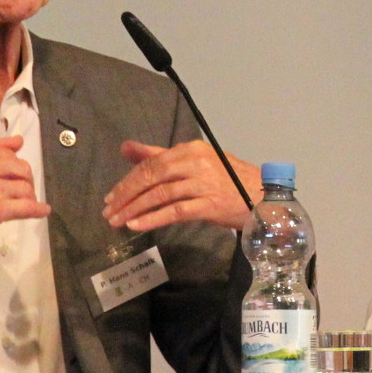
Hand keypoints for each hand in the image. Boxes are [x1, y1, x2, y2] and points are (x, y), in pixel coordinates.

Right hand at [0, 135, 49, 247]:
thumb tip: (18, 141)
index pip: (10, 153)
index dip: (16, 166)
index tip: (16, 176)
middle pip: (22, 169)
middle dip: (26, 181)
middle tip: (22, 191)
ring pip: (25, 189)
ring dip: (28, 197)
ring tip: (23, 204)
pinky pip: (25, 208)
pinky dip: (38, 210)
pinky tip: (42, 211)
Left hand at [103, 140, 260, 231]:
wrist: (263, 197)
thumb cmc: (228, 180)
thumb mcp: (194, 162)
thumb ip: (159, 155)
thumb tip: (126, 148)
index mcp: (191, 149)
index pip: (152, 162)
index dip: (128, 180)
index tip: (111, 196)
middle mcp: (196, 162)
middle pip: (152, 176)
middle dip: (126, 194)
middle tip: (109, 210)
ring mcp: (204, 183)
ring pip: (160, 194)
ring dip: (135, 209)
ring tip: (117, 221)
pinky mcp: (210, 204)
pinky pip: (175, 211)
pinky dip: (153, 219)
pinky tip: (137, 225)